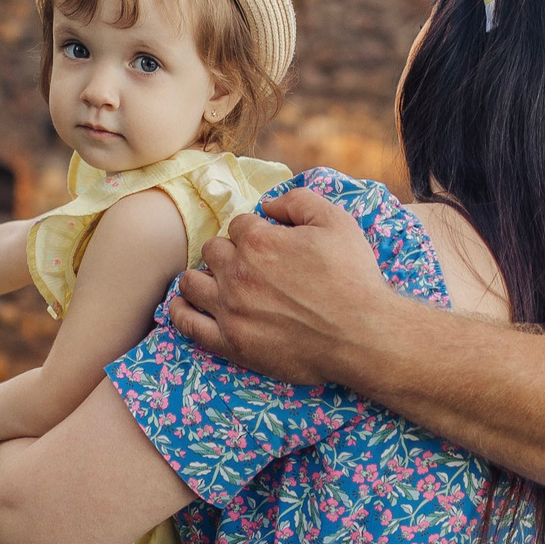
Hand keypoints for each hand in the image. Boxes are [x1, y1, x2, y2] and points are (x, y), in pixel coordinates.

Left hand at [168, 187, 393, 384]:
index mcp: (259, 241)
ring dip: (201, 276)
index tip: (268, 244)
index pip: (239, 226)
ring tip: (216, 282)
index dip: (255, 232)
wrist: (363, 336)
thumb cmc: (353, 278)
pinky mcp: (230, 342)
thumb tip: (270, 205)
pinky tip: (185, 305)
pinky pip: (187, 324)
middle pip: (212, 250)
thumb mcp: (336, 221)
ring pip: (192, 282)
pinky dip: (181, 311)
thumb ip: (298, 200)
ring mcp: (230, 309)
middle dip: (228, 252)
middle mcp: (238, 273)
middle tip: (249, 265)